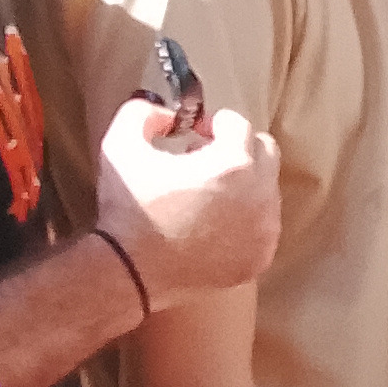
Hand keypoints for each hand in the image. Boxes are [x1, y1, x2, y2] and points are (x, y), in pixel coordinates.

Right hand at [94, 104, 280, 301]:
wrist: (128, 274)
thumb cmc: (127, 208)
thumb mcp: (121, 146)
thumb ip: (143, 112)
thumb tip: (166, 114)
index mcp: (233, 164)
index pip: (239, 124)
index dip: (215, 124)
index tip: (195, 133)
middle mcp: (260, 196)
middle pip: (265, 153)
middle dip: (239, 149)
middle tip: (205, 160)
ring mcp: (264, 231)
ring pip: (267, 191)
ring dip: (243, 185)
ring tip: (205, 196)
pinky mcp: (259, 258)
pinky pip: (263, 226)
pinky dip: (245, 219)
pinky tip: (212, 225)